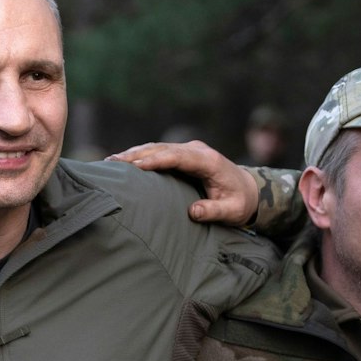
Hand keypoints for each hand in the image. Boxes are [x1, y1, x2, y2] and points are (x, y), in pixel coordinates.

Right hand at [106, 140, 261, 224]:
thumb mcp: (232, 211)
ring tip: (111, 161)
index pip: (177, 157)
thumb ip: (214, 211)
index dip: (155, 160)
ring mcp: (189, 150)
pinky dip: (141, 155)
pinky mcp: (183, 154)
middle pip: (162, 149)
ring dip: (134, 153)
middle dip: (136, 154)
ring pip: (158, 148)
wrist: (249, 190)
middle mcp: (197, 150)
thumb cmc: (239, 202)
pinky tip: (124, 161)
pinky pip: (160, 152)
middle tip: (112, 162)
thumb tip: (193, 212)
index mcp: (208, 161)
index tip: (135, 165)